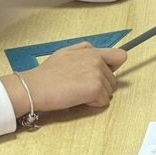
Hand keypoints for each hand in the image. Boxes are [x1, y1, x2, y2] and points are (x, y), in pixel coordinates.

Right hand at [6, 43, 126, 112]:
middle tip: (81, 87)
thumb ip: (83, 50)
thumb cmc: (47, 74)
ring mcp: (97, 73)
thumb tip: (97, 53)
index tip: (104, 74)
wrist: (35, 87)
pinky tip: (78, 99)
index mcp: (91, 51)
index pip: (120, 56)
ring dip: (96, 95)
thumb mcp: (65, 53)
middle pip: (113, 79)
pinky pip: (103, 101)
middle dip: (101, 85)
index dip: (113, 67)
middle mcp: (97, 59)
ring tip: (77, 92)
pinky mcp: (95, 88)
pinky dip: (93, 104)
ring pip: (109, 91)